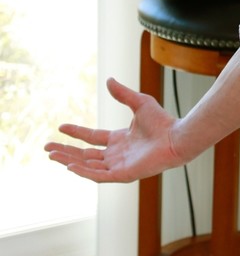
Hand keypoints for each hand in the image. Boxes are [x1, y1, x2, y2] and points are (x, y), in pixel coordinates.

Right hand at [44, 78, 183, 183]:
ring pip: (88, 166)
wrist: (176, 136)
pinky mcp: (123, 174)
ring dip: (70, 161)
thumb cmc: (163, 121)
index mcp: (120, 140)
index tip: (60, 127)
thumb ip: (123, 94)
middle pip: (85, 155)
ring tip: (52, 156)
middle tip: (47, 148)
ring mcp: (119, 166)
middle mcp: (117, 155)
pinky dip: (83, 171)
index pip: (92, 138)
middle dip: (65, 151)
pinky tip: (69, 165)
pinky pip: (99, 176)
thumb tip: (109, 80)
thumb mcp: (139, 102)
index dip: (76, 133)